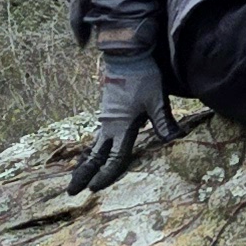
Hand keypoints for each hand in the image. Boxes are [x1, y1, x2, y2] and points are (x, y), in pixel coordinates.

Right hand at [72, 54, 168, 192]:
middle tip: (70, 191)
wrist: (126, 54)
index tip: (94, 189)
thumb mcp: (156, 99)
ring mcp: (105, 117)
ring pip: (93, 145)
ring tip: (76, 176)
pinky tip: (91, 152)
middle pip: (94, 155)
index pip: (114, 157)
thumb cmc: (142, 76)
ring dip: (85, 162)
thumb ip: (163, 121)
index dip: (105, 174)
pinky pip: (97, 134)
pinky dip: (91, 148)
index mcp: (121, 125)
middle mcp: (108, 124)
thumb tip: (174, 139)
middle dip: (82, 173)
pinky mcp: (106, 110)